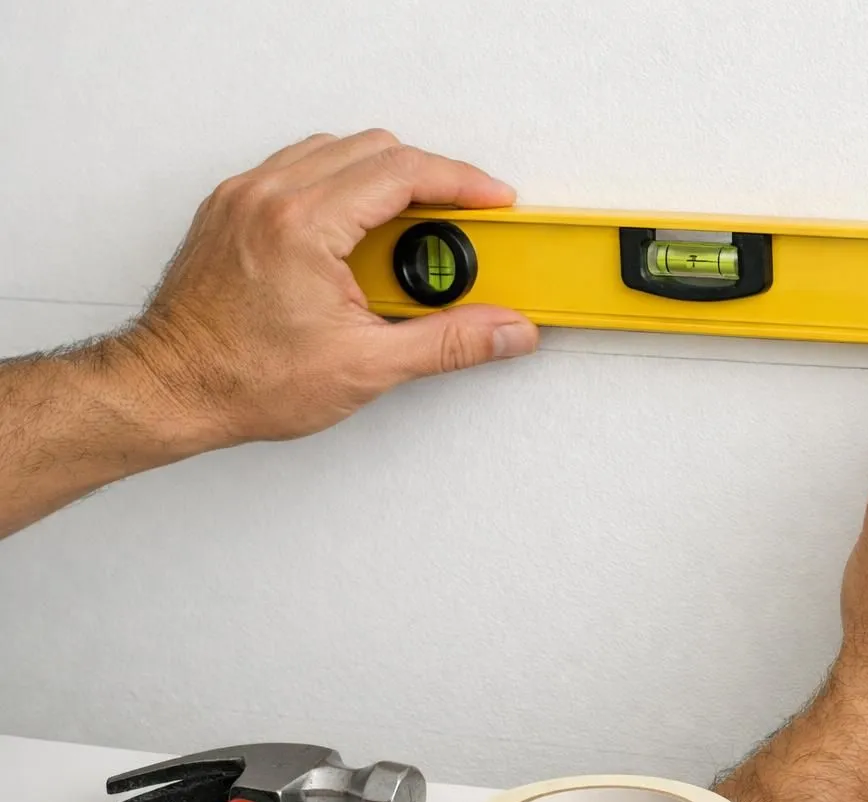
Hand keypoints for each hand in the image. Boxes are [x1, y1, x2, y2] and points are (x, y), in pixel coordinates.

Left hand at [118, 129, 538, 447]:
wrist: (168, 390)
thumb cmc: (241, 379)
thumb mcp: (367, 367)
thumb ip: (450, 343)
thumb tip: (505, 330)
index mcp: (303, 224)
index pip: (403, 172)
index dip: (462, 183)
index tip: (494, 201)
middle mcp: (269, 196)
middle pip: (375, 150)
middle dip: (431, 178)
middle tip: (463, 221)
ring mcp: (245, 197)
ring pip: (337, 152)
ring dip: (385, 179)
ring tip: (415, 230)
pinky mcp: (232, 209)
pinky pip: (301, 170)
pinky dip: (343, 188)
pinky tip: (361, 234)